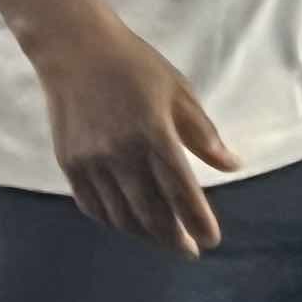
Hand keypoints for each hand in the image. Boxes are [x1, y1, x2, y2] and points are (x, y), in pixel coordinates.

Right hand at [33, 7, 237, 254]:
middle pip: (150, 212)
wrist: (75, 50)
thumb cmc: (135, 66)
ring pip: (120, 215)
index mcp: (154, 135)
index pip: (181, 191)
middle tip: (190, 250)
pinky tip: (129, 224)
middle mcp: (121, 155)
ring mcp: (91, 162)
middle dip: (173, 237)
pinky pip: (92, 206)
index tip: (211, 240)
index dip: (197, 221)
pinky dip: (113, 221)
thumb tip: (232, 166)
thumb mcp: (180, 92)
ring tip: (164, 240)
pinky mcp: (69, 164)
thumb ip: (204, 135)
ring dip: (145, 235)